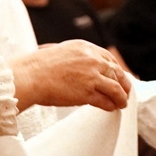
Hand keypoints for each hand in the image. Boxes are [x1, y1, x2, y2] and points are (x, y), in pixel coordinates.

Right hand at [12, 39, 131, 111]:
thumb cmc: (39, 67)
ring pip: (115, 88)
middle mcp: (92, 59)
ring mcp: (91, 76)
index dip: (116, 69)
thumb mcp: (62, 52)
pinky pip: (106, 101)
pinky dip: (111, 105)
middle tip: (126, 92)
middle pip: (116, 72)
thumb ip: (77, 58)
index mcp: (85, 47)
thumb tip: (86, 69)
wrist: (30, 76)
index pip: (108, 58)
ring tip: (122, 103)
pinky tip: (111, 108)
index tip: (120, 77)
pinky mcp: (87, 92)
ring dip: (121, 97)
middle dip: (123, 84)